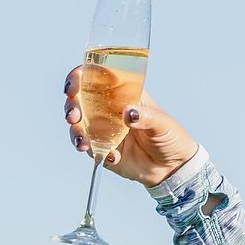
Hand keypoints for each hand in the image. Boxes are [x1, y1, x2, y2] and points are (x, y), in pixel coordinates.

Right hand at [62, 68, 199, 187]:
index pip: (93, 77)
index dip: (79, 77)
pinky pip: (88, 146)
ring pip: (77, 124)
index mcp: (121, 93)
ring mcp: (102, 128)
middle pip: (78, 99)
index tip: (74, 86)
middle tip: (73, 116)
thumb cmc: (171, 137)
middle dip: (71, 105)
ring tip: (83, 142)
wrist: (173, 167)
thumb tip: (129, 113)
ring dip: (75, 130)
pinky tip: (112, 156)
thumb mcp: (163, 124)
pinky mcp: (102, 148)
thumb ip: (146, 117)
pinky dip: (93, 151)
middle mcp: (107, 108)